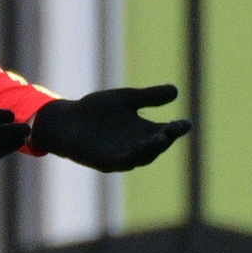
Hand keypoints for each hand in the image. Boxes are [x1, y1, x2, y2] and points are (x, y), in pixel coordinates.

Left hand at [28, 84, 190, 171]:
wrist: (66, 120)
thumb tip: (175, 90)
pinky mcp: (106, 162)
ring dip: (151, 148)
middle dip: (166, 138)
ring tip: (159, 138)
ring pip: (142, 156)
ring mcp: (122, 155)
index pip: (167, 132)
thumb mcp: (126, 99)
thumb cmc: (95, 111)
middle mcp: (137, 145)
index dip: (177, 129)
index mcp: (144, 130)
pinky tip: (137, 148)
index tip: (186, 124)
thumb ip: (148, 97)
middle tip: (173, 130)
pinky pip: (122, 161)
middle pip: (157, 145)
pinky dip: (131, 156)